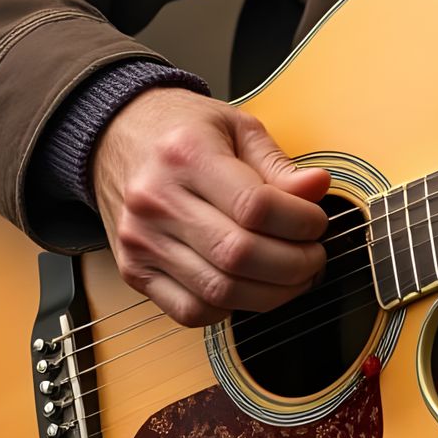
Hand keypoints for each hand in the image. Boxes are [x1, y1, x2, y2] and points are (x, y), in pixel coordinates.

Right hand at [92, 87, 330, 326]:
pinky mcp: (133, 272)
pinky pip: (189, 311)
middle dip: (293, 264)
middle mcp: (156, 202)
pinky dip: (230, 308)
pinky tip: (250, 287)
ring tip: (294, 276)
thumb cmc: (184, 129)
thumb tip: (318, 187)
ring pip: (217, 291)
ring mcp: (141, 242)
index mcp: (186, 155)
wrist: (118, 135)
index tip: (317, 222)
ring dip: (270, 293)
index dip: (299, 222)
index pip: (255, 206)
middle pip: (237, 255)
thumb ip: (278, 164)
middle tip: (314, 256)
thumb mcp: (237, 126)